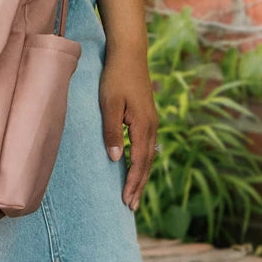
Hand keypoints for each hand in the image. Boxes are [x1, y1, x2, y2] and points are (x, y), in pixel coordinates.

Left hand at [99, 48, 158, 211]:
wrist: (129, 54)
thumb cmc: (115, 77)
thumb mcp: (109, 104)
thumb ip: (112, 132)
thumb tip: (115, 159)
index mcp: (143, 126)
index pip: (139, 162)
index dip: (132, 183)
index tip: (126, 202)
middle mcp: (152, 126)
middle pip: (147, 163)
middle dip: (138, 185)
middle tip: (130, 207)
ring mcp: (151, 121)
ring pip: (149, 155)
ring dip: (141, 175)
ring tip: (134, 193)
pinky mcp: (147, 116)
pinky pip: (147, 146)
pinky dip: (142, 161)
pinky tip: (137, 166)